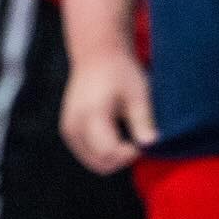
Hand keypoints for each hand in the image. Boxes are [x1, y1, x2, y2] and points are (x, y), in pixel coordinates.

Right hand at [60, 49, 156, 173]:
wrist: (96, 54)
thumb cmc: (120, 71)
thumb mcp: (138, 93)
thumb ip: (143, 121)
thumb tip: (151, 145)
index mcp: (91, 114)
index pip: (108, 153)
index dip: (130, 154)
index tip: (144, 141)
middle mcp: (74, 125)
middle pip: (100, 164)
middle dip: (122, 160)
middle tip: (137, 142)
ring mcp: (68, 129)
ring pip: (93, 163)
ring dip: (113, 159)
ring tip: (126, 139)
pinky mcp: (67, 130)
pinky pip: (86, 154)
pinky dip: (102, 154)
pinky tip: (115, 136)